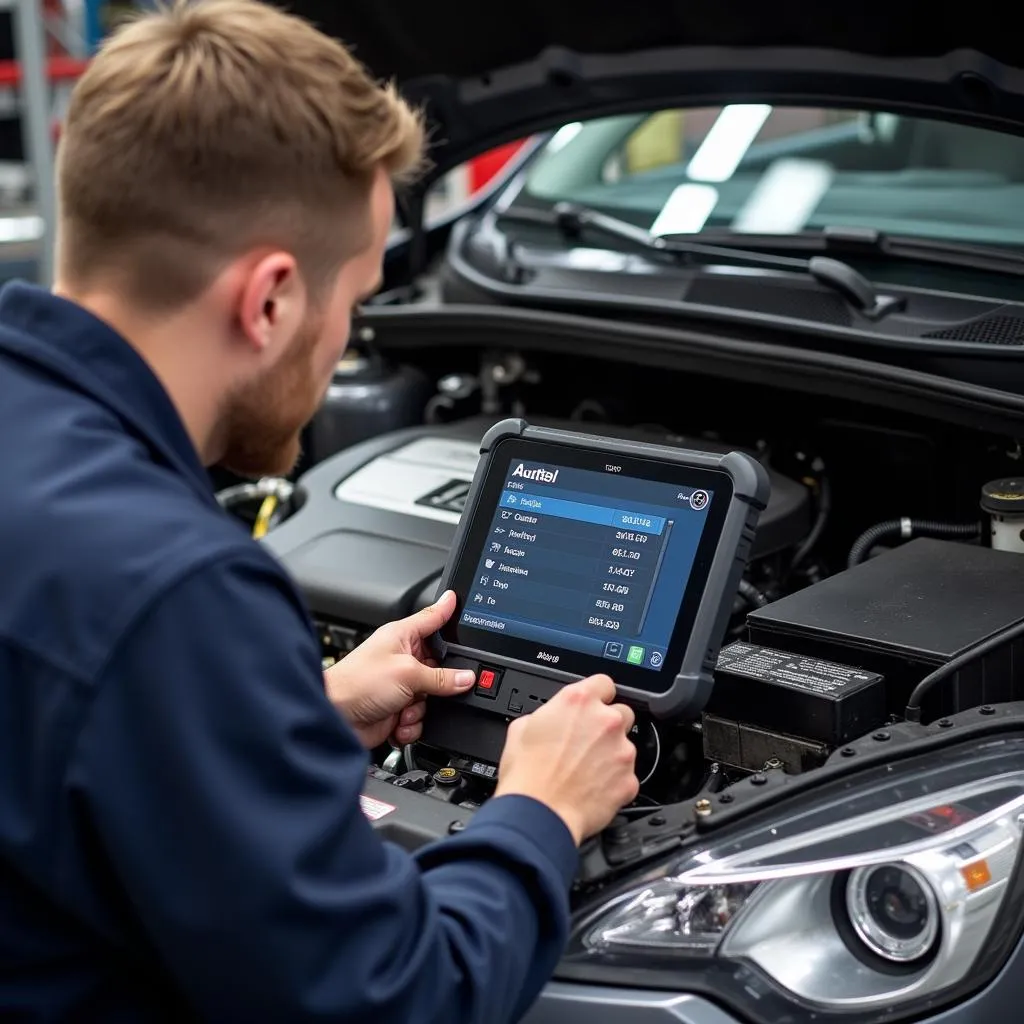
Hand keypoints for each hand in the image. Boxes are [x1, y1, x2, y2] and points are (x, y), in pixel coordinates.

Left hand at [324, 591, 475, 748]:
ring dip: (421, 709)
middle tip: (430, 688)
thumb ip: (441, 677)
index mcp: (402, 637)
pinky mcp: (397, 709)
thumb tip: (466, 677)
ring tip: (405, 708)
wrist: (335, 717)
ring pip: (433, 697)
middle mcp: (402, 659)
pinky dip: (412, 724)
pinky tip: (398, 722)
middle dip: (437, 685)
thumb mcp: (407, 673)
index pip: (431, 619)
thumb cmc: (356, 683)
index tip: (458, 598)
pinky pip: (420, 717)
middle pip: (439, 667)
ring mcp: (400, 685)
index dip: (446, 610)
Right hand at [494, 674, 638, 844]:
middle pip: (622, 712)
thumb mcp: (521, 728)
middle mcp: (605, 720)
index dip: (597, 695)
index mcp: (578, 701)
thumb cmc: (526, 775)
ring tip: (585, 772)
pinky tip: (592, 789)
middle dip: (608, 726)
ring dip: (611, 755)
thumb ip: (547, 714)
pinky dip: (614, 782)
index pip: (603, 682)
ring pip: (625, 746)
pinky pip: (626, 776)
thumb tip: (551, 719)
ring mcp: (621, 750)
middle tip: (587, 743)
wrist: (538, 815)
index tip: (593, 705)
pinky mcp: (629, 779)